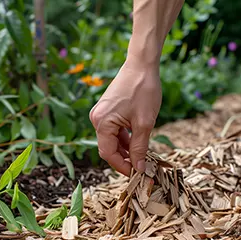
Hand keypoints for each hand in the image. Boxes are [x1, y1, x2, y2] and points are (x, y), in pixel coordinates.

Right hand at [89, 59, 160, 175]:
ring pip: (111, 140)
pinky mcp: (106, 110)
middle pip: (108, 148)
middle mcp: (96, 119)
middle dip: (124, 158)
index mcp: (102, 122)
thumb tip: (139, 169)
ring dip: (125, 149)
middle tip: (141, 167)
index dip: (122, 166)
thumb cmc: (143, 90)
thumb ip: (140, 148)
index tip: (137, 173)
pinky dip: (124, 138)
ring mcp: (100, 114)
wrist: (141, 64)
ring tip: (142, 155)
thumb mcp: (144, 123)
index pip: (108, 153)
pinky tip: (137, 142)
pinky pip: (113, 130)